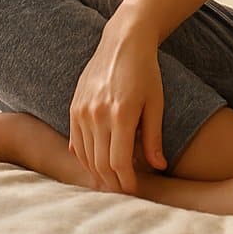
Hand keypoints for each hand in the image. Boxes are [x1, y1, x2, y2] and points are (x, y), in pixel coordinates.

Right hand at [68, 21, 168, 194]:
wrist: (123, 41)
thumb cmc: (145, 71)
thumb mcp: (156, 103)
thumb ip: (153, 137)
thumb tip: (158, 167)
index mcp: (121, 114)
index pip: (119, 162)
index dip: (127, 182)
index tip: (135, 190)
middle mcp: (97, 114)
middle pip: (100, 164)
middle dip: (112, 183)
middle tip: (124, 192)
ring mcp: (82, 110)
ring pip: (85, 157)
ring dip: (97, 174)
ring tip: (111, 182)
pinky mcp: (73, 107)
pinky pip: (76, 142)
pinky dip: (85, 158)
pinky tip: (96, 165)